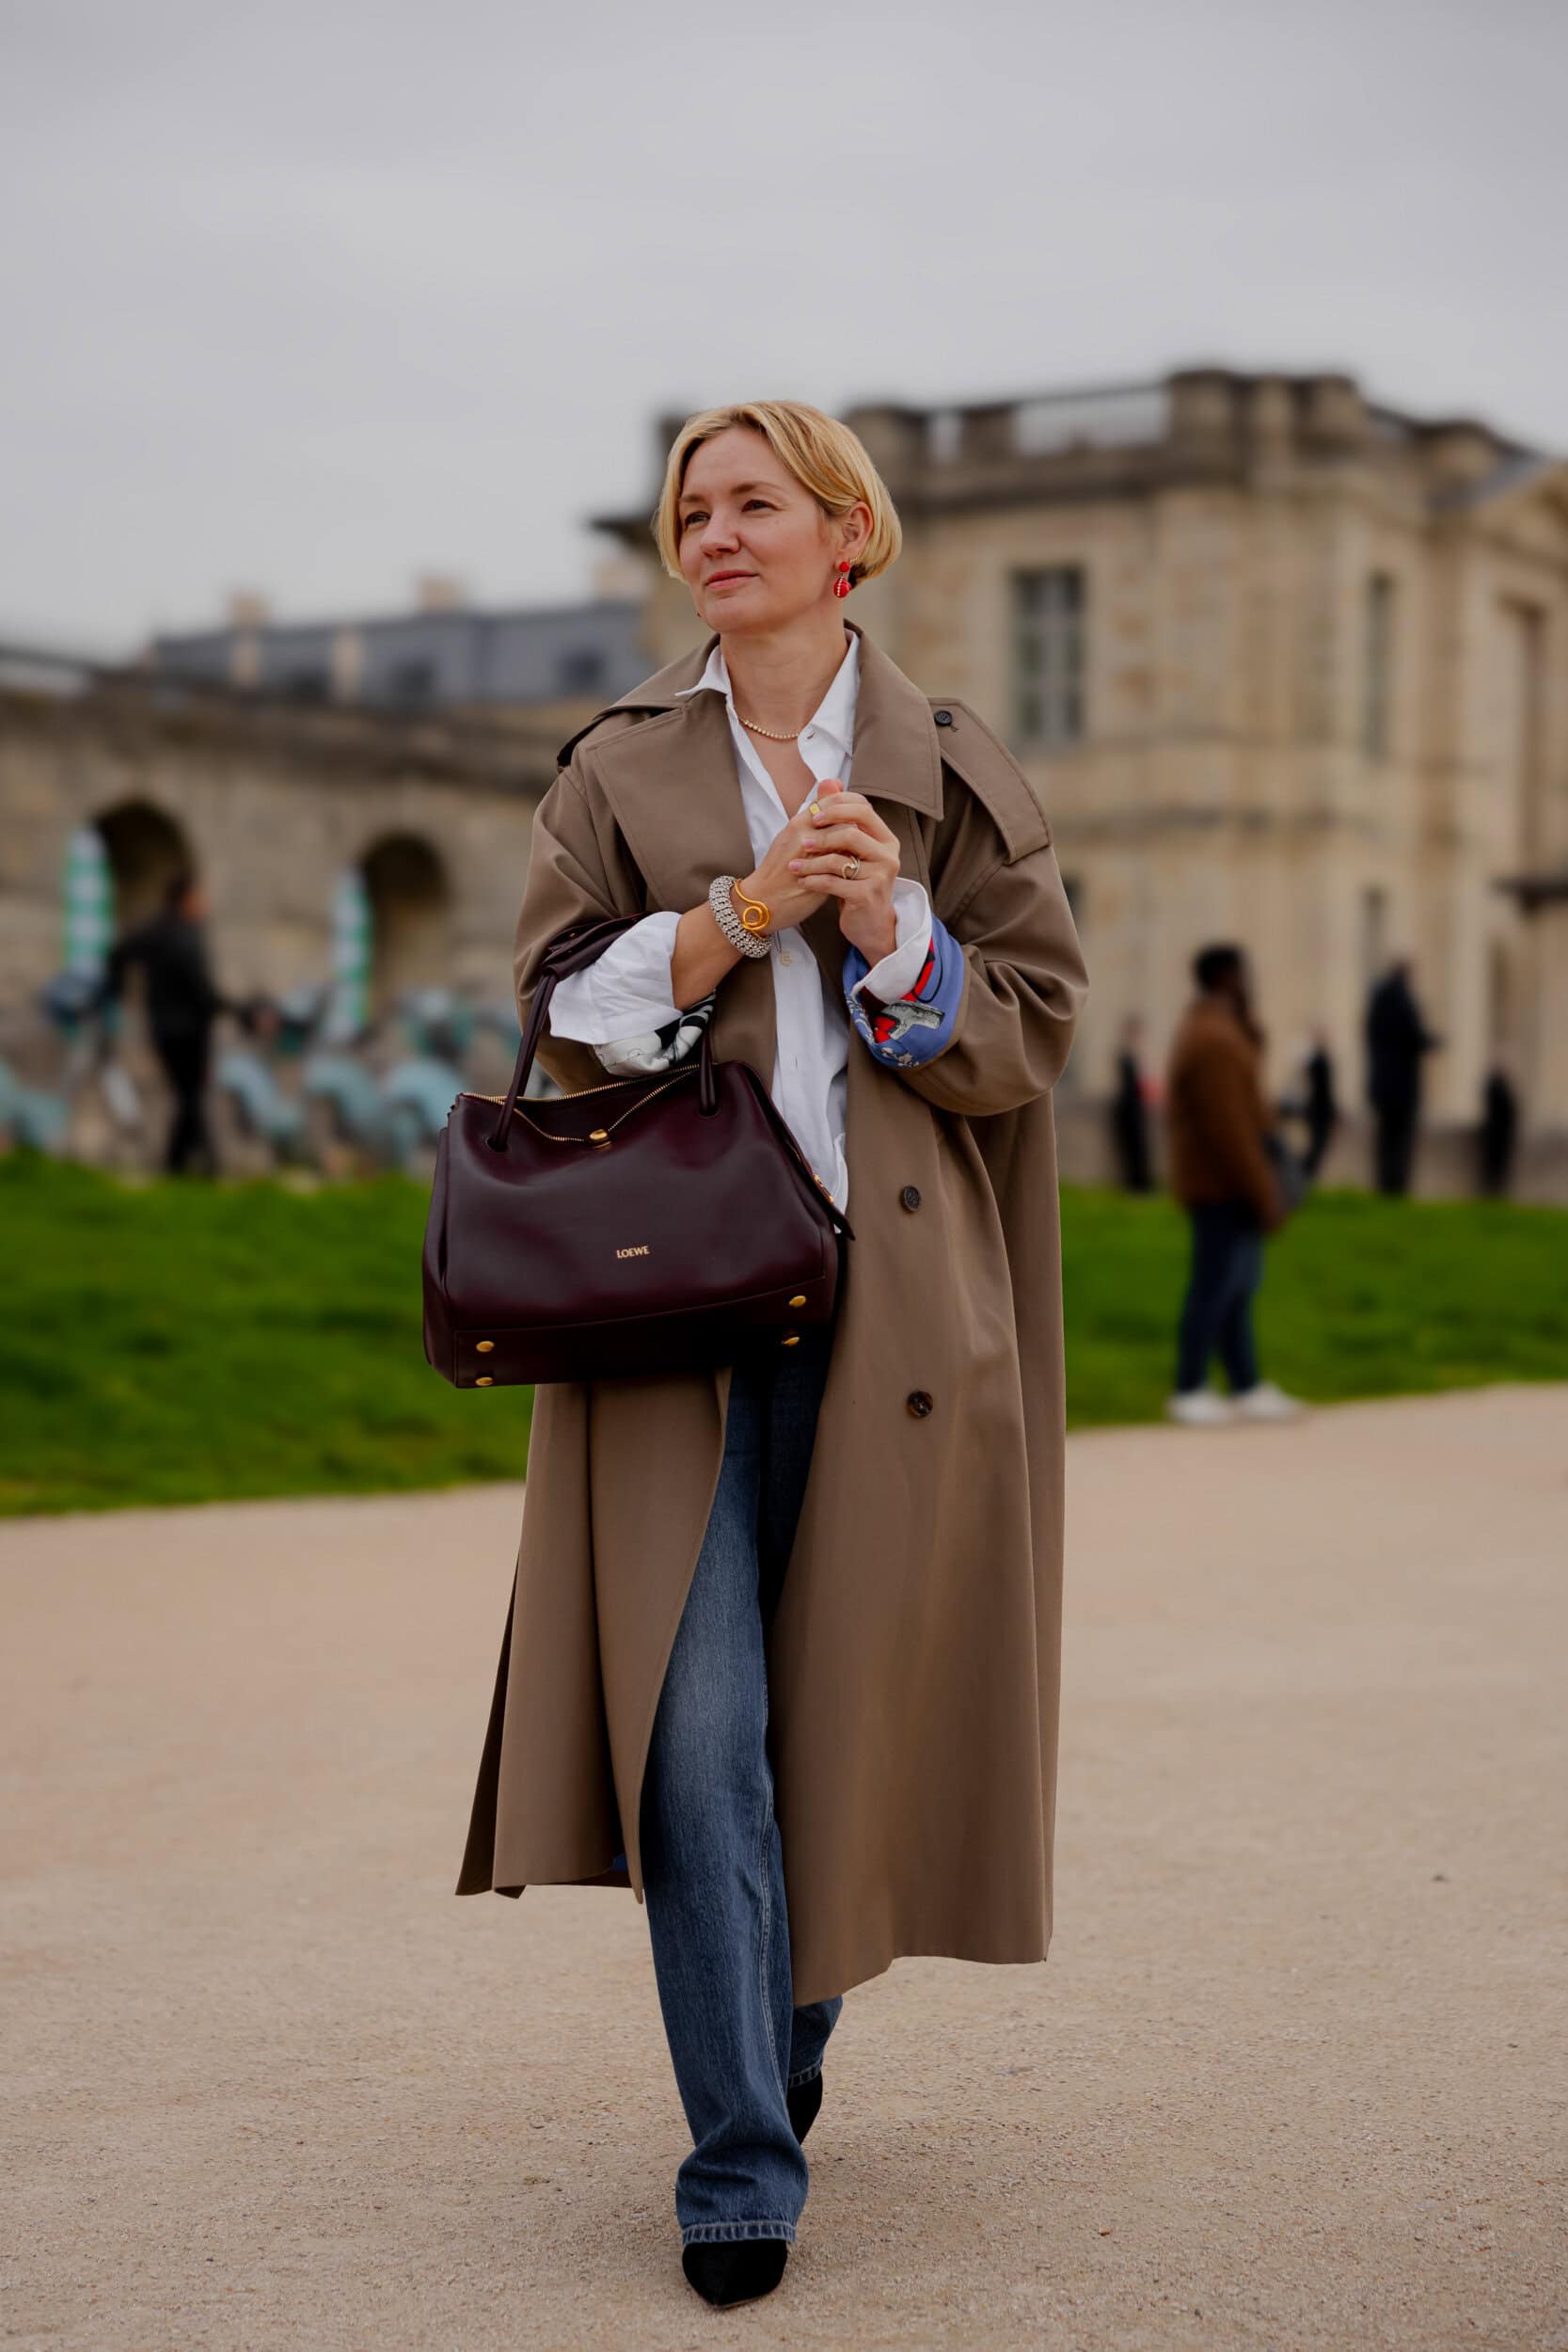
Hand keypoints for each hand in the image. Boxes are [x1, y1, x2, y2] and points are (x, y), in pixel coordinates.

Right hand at [738, 781, 862, 937]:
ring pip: (847, 838)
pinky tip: (855, 868)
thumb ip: (815, 811)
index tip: (861, 817)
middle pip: (845, 817)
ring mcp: (811, 855)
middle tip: (865, 836)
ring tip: (860, 852)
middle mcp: (804, 833)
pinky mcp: (819, 876)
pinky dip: (854, 863)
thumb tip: (833, 782)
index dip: (854, 806)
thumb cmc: (779, 870)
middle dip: (861, 826)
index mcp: (799, 822)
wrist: (763, 901)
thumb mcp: (794, 835)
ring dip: (858, 844)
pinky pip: (844, 863)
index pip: (836, 800)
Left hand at [784, 780, 900, 963]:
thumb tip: (829, 781)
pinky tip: (802, 881)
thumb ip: (840, 816)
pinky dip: (814, 881)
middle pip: (852, 830)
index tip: (813, 813)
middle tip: (802, 841)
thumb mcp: (849, 849)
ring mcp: (881, 876)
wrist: (868, 924)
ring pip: (840, 858)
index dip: (836, 806)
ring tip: (795, 865)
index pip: (863, 808)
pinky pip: (834, 882)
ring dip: (812, 861)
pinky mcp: (868, 896)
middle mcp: (888, 854)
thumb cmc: (856, 883)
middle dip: (822, 834)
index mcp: (885, 838)